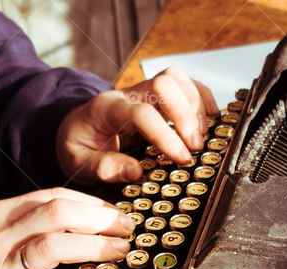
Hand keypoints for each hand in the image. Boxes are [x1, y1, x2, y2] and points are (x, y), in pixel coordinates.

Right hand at [0, 188, 134, 268]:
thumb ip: (26, 226)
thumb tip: (77, 220)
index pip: (52, 197)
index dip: (91, 203)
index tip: (115, 213)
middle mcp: (0, 238)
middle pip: (58, 213)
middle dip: (100, 219)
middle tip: (127, 229)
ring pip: (53, 246)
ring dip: (94, 247)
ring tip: (120, 253)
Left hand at [56, 67, 218, 183]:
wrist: (76, 127)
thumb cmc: (79, 145)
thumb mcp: (78, 162)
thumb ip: (103, 168)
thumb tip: (136, 171)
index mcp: (107, 109)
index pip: (142, 113)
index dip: (166, 135)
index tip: (182, 159)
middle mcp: (128, 94)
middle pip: (163, 84)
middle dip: (186, 116)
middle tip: (195, 148)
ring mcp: (144, 90)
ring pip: (176, 78)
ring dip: (196, 105)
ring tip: (201, 136)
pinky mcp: (158, 95)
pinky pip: (184, 83)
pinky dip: (202, 96)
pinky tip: (211, 116)